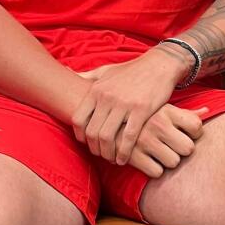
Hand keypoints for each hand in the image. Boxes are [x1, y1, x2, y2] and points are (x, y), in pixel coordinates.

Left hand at [72, 47, 188, 164]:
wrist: (159, 65)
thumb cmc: (131, 70)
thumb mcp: (105, 70)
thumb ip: (86, 76)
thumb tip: (66, 73)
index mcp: (96, 90)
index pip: (78, 119)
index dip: (80, 136)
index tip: (87, 143)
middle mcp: (107, 98)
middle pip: (92, 132)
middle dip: (94, 149)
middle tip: (101, 155)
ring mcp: (124, 104)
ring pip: (108, 137)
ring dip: (108, 154)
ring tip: (111, 159)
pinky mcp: (141, 111)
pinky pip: (128, 137)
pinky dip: (124, 152)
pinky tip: (123, 159)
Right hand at [126, 104, 207, 178]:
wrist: (110, 120)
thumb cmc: (145, 116)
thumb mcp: (164, 109)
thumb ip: (186, 114)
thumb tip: (207, 111)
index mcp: (167, 110)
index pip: (197, 127)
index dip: (194, 133)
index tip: (184, 133)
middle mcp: (157, 123)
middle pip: (188, 148)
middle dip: (181, 150)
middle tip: (171, 146)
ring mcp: (144, 140)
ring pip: (174, 162)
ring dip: (168, 161)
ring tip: (158, 152)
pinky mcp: (132, 155)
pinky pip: (157, 172)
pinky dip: (153, 170)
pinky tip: (147, 160)